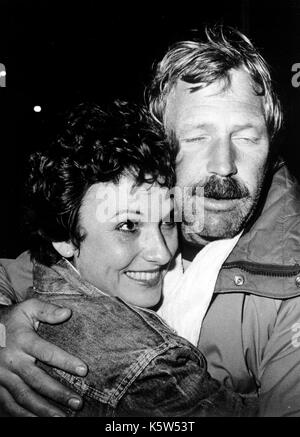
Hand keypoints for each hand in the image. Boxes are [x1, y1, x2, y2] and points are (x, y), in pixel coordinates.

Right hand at [0, 298, 87, 416]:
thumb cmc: (12, 318)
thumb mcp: (28, 308)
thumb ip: (47, 310)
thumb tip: (67, 312)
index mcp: (23, 340)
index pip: (47, 352)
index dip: (66, 361)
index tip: (84, 370)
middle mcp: (12, 360)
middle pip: (37, 380)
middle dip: (58, 393)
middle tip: (78, 402)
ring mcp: (3, 376)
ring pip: (24, 397)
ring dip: (43, 409)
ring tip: (62, 417)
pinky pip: (10, 404)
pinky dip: (24, 415)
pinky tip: (40, 420)